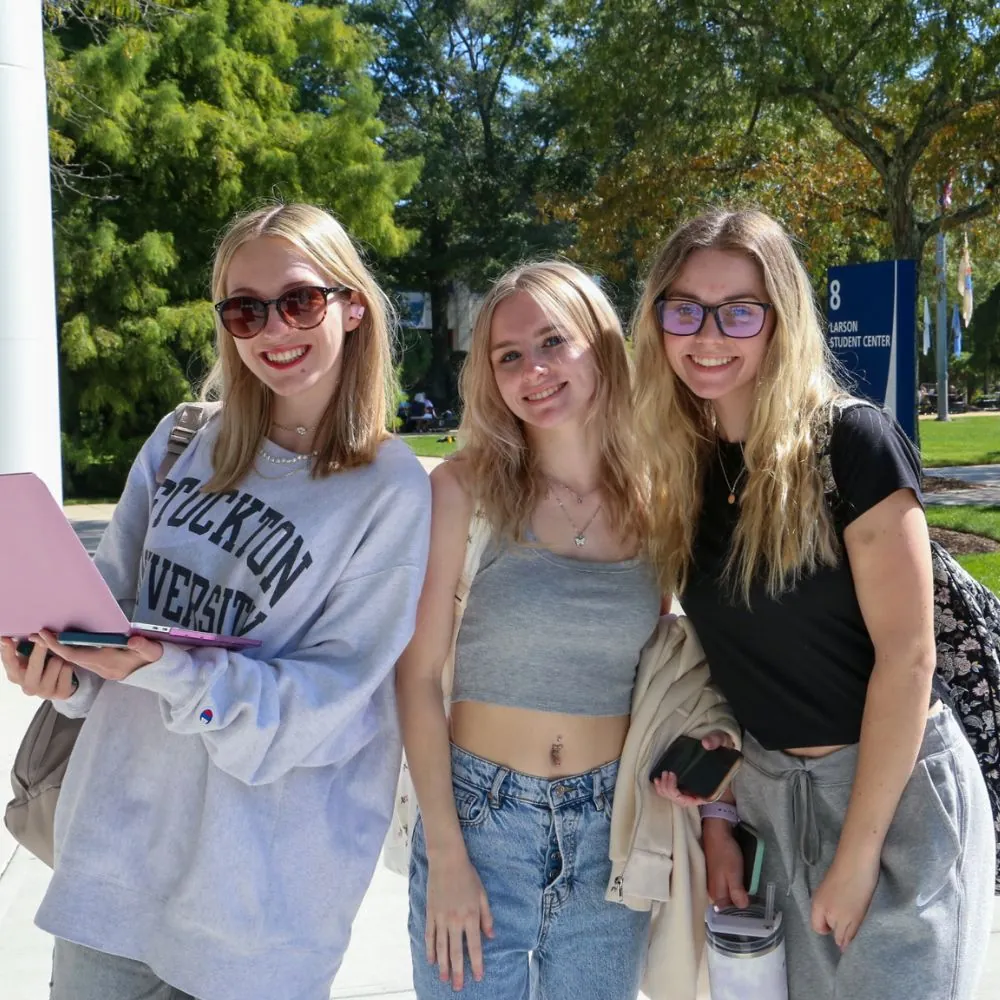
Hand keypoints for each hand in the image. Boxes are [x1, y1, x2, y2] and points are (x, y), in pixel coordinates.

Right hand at [1, 636, 77, 699]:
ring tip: (57, 660)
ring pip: (56, 662)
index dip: (7, 650)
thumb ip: (20, 648)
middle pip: (34, 664)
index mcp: (16, 676)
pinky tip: (64, 669)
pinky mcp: (61, 693)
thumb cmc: (41, 667)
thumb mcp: (28, 657)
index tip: (6, 639)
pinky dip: (68, 664)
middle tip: (43, 639)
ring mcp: (45, 692)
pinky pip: (68, 668)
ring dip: (59, 657)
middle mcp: (28, 687)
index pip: (9, 662)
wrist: (59, 685)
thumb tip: (8, 637)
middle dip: (40, 649)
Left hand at [36, 629, 162, 681]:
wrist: (158, 673)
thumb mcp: (152, 652)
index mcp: (107, 662)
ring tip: (41, 637)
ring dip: (57, 648)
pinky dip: (67, 650)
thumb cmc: (153, 659)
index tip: (46, 634)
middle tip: (34, 634)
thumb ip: (144, 646)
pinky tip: (60, 642)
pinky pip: (79, 658)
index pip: (77, 655)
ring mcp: (100, 667)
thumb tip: (134, 640)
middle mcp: (99, 667)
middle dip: (51, 647)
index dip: (59, 645)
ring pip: (72, 658)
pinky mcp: (102, 665)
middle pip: (70, 657)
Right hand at [425, 851, 493, 989]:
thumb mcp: (482, 894)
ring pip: (442, 947)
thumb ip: (486, 916)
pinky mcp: (431, 913)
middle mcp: (455, 920)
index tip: (478, 977)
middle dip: (458, 971)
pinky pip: (430, 935)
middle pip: (456, 951)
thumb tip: (491, 936)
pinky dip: (430, 949)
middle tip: (458, 987)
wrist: (447, 860)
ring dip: (442, 965)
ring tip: (443, 979)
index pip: (474, 946)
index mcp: (471, 916)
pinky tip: (431, 960)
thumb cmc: (468, 876)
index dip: (477, 963)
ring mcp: (441, 917)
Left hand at [652, 731, 735, 806]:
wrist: (720, 745)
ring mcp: (692, 788)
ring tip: (660, 777)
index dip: (681, 795)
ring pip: (675, 798)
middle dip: (670, 790)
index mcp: (712, 787)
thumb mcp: (722, 740)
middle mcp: (701, 791)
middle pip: (681, 800)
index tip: (674, 776)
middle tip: (666, 773)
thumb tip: (706, 743)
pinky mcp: (685, 783)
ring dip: (664, 790)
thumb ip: (716, 740)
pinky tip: (657, 779)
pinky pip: (672, 792)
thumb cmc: (722, 745)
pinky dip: (663, 788)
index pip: (695, 800)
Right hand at [702, 820, 749, 909]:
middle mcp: (712, 890)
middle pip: (725, 905)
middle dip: (737, 907)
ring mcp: (712, 881)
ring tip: (749, 898)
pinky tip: (741, 885)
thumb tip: (743, 908)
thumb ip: (737, 892)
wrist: (716, 833)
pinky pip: (724, 886)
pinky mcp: (715, 873)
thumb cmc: (726, 854)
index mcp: (716, 894)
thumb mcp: (734, 874)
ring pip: (725, 895)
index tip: (751, 916)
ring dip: (735, 897)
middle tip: (753, 907)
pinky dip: (732, 888)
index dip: (738, 915)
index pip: (727, 913)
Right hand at [810, 851, 879, 951]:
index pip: (820, 929)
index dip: (835, 935)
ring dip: (843, 912)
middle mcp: (818, 898)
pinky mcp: (832, 877)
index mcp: (818, 909)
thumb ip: (845, 934)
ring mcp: (824, 886)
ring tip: (859, 909)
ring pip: (831, 908)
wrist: (857, 856)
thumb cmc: (856, 888)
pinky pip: (836, 897)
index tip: (851, 933)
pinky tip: (857, 895)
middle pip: (824, 919)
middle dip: (838, 924)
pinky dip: (845, 900)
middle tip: (856, 922)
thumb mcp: (852, 917)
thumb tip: (841, 948)